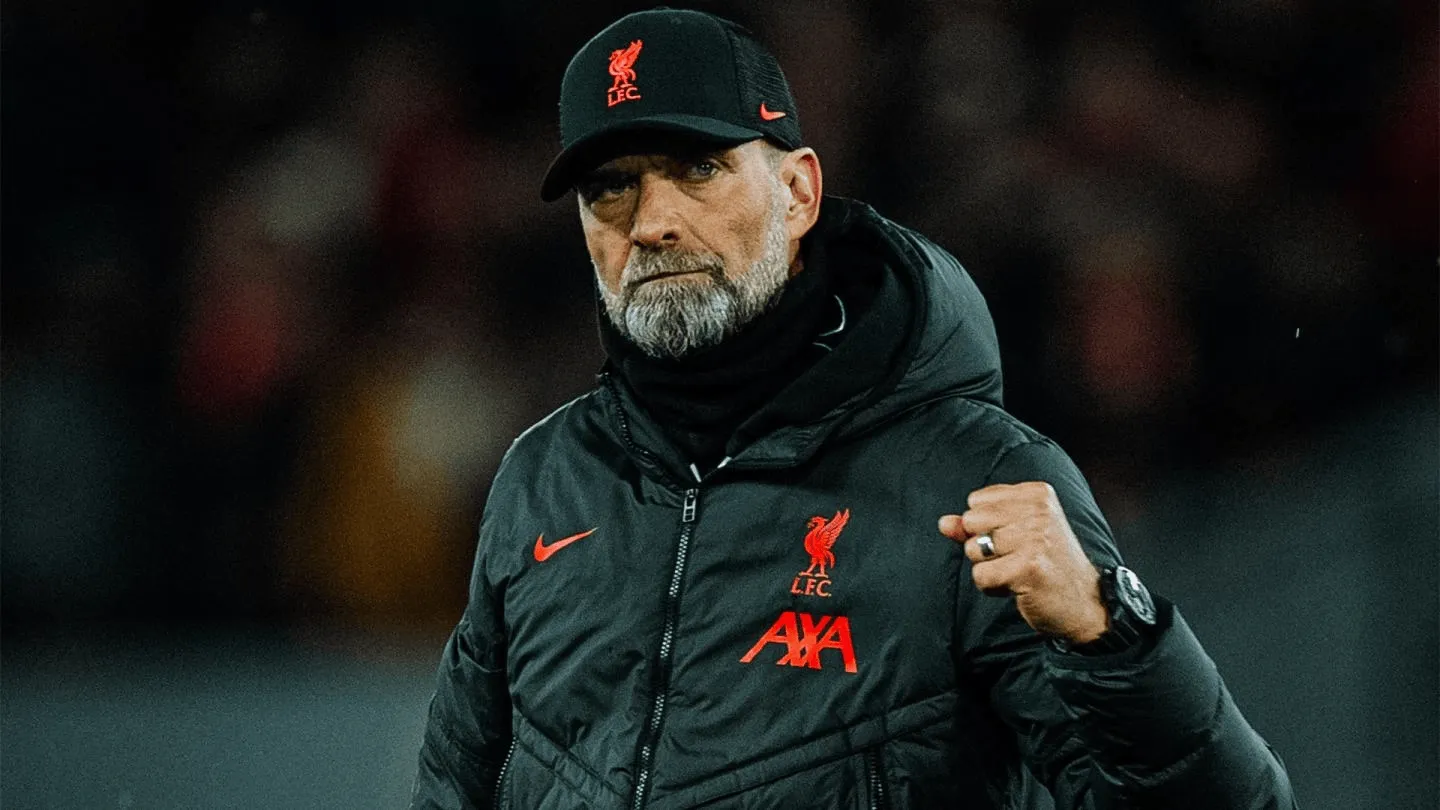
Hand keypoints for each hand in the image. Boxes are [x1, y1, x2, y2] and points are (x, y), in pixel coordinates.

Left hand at [938, 482, 1107, 643]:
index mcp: (1037, 494)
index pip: (976, 500)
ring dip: (989, 568)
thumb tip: (944, 523)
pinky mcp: (1029, 568)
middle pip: (971, 521)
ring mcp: (1035, 539)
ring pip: (973, 549)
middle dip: (983, 546)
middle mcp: (1039, 511)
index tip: (1017, 539)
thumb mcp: (1014, 535)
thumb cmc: (1046, 565)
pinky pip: (981, 575)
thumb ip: (976, 525)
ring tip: (1018, 571)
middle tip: (1017, 557)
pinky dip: (992, 587)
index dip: (986, 526)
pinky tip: (1017, 586)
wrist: (1084, 603)